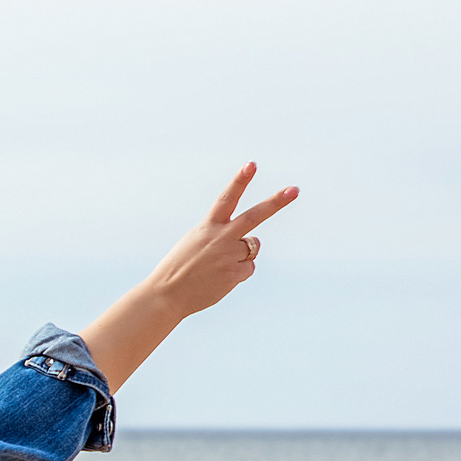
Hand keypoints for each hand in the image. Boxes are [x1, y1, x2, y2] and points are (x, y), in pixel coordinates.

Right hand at [143, 163, 298, 317]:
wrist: (166, 295)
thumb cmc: (180, 268)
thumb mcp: (195, 242)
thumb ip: (222, 237)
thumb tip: (251, 246)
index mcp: (207, 227)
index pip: (227, 199)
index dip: (240, 181)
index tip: (251, 165)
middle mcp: (220, 238)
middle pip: (254, 216)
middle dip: (276, 203)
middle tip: (294, 190)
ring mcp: (228, 255)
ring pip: (252, 247)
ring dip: (241, 255)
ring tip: (216, 266)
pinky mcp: (234, 273)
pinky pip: (248, 269)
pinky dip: (237, 274)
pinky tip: (219, 279)